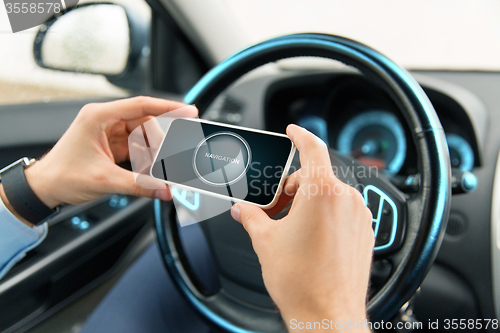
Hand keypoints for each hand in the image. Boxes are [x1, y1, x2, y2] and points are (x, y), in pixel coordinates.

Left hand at [23, 97, 195, 208]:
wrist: (43, 188)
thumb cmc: (61, 176)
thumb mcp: (104, 180)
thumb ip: (139, 185)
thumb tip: (164, 189)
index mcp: (99, 117)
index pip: (141, 105)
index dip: (168, 107)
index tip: (188, 111)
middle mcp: (104, 120)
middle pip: (145, 122)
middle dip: (160, 141)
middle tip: (172, 156)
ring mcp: (108, 132)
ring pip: (142, 136)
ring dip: (152, 152)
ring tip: (158, 168)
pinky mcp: (110, 145)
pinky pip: (135, 147)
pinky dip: (145, 158)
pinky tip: (149, 169)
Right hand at [231, 124, 373, 329]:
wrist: (327, 316)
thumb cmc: (302, 282)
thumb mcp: (266, 241)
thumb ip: (252, 217)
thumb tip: (243, 210)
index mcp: (322, 193)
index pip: (312, 149)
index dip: (300, 135)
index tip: (293, 131)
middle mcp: (346, 200)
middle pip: (315, 176)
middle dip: (292, 188)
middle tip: (274, 209)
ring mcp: (359, 216)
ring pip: (329, 195)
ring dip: (308, 203)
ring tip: (291, 229)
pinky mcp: (365, 232)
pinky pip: (342, 211)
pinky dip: (325, 215)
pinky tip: (310, 237)